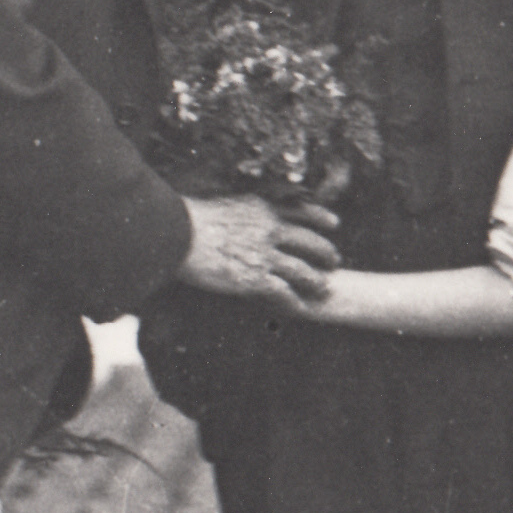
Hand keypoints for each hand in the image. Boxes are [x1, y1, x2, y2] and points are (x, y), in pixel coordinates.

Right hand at [176, 193, 338, 309]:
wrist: (177, 233)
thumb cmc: (191, 220)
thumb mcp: (225, 204)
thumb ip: (242, 212)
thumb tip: (243, 215)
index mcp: (262, 209)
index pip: (301, 210)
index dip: (320, 217)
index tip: (334, 223)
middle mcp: (269, 230)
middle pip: (309, 242)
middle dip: (326, 252)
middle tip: (334, 260)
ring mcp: (264, 255)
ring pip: (302, 270)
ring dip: (316, 280)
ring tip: (324, 287)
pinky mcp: (255, 278)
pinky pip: (283, 292)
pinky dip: (295, 302)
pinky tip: (301, 308)